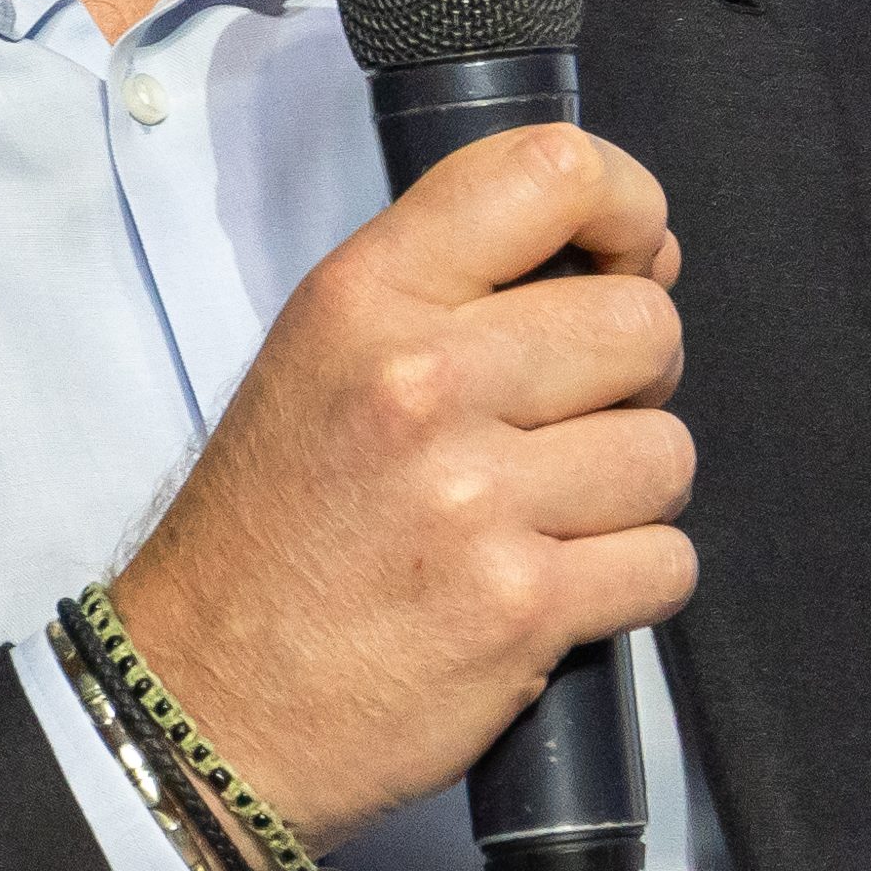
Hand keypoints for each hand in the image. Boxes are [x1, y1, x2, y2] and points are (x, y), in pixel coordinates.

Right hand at [114, 123, 692, 853]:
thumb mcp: (322, 356)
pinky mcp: (521, 607)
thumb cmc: (273, 527)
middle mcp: (421, 380)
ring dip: (629, 493)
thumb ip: (456, 290)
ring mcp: (474, 496)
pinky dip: (629, 582)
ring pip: (667, 451)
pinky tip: (552, 587)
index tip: (630, 255)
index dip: (627, 207)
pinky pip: (666, 562)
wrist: (204, 697)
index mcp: (366, 298)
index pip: (550, 172)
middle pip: (643, 325)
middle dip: (634, 378)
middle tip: (567, 421)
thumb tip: (639, 263)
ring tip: (545, 515)